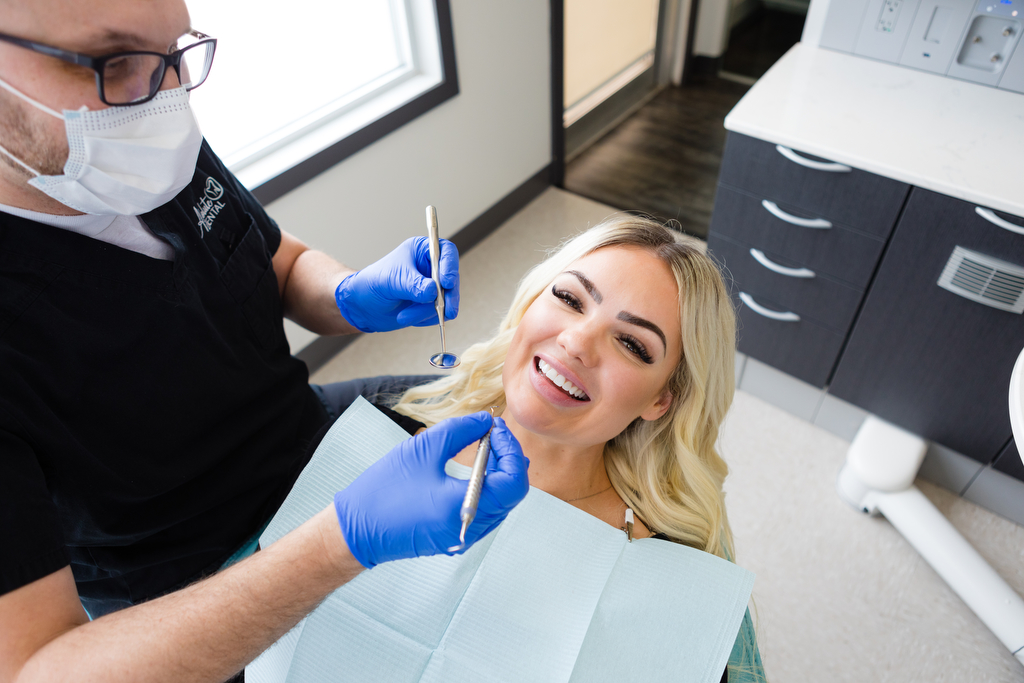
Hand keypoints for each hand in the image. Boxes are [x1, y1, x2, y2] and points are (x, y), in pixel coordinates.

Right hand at [333, 414, 528, 567]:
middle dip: (507, 458)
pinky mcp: (455, 537)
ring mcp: (464, 536)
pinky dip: (486, 487)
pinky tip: (472, 469)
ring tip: (482, 447)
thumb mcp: (422, 449)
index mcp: (465, 508)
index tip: (495, 428)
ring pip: (501, 502)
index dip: (510, 449)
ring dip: (498, 472)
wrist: (355, 531)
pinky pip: (485, 510)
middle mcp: (471, 528)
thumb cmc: (383, 490)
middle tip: (491, 433)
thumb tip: (485, 421)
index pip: (514, 482)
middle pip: (512, 492)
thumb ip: (460, 431)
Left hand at [334, 236, 458, 332]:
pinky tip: (407, 316)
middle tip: (445, 310)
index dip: (451, 266)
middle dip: (446, 297)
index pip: (446, 252)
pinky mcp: (432, 305)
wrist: (362, 306)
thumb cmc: (374, 283)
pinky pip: (439, 314)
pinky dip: (425, 319)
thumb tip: (433, 292)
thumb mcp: (393, 281)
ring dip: (427, 312)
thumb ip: (414, 285)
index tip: (446, 283)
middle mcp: (431, 268)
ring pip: (447, 300)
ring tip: (403, 316)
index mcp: (422, 251)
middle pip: (452, 279)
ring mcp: (433, 287)